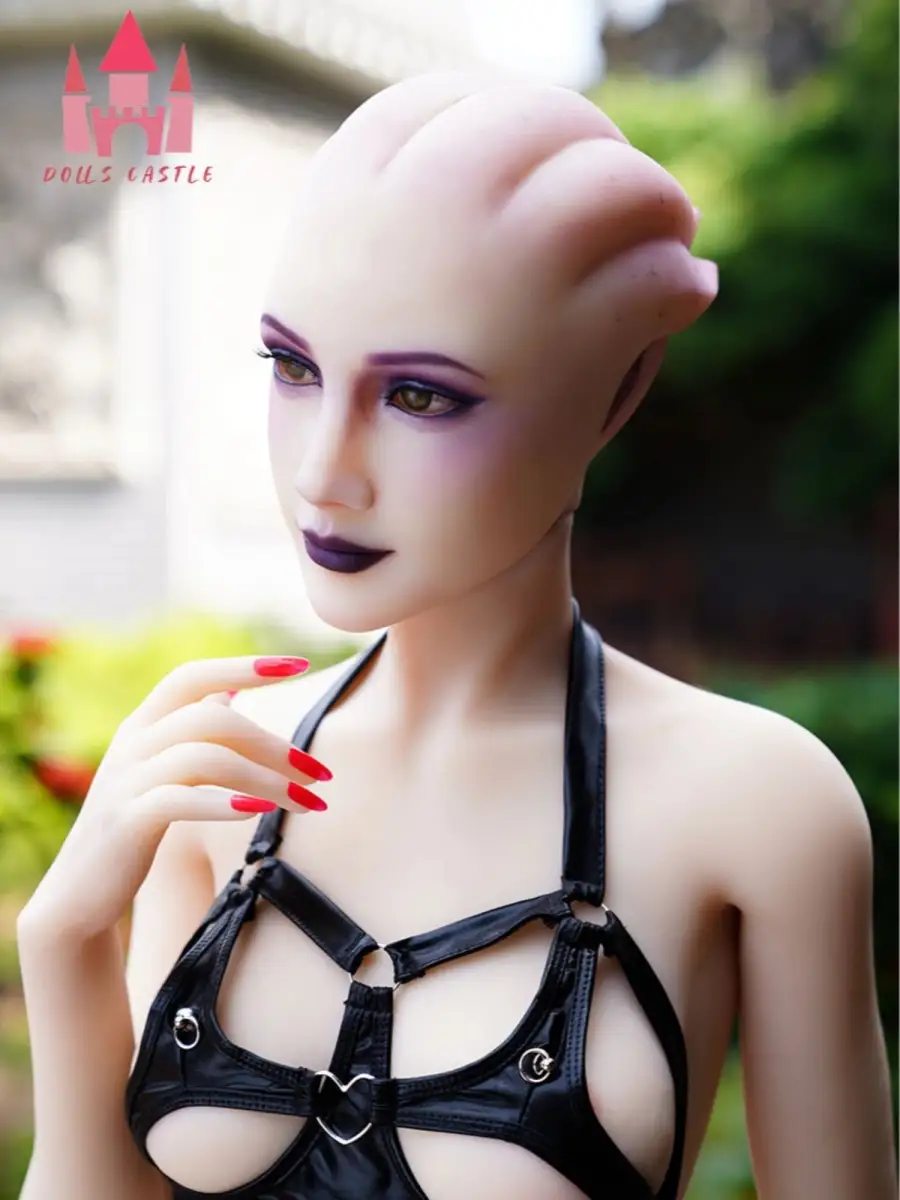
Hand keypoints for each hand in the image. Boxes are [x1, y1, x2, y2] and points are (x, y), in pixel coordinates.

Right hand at [16, 655, 328, 942]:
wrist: (78, 893)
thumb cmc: (134, 827)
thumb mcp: (160, 771)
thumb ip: (190, 732)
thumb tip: (230, 692)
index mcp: (143, 724)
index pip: (192, 675)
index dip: (244, 666)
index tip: (299, 664)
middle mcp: (131, 743)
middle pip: (212, 717)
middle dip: (274, 744)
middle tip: (320, 774)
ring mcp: (125, 781)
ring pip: (204, 757)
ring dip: (266, 778)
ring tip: (306, 803)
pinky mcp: (124, 821)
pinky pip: (177, 799)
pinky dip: (221, 803)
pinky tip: (257, 813)